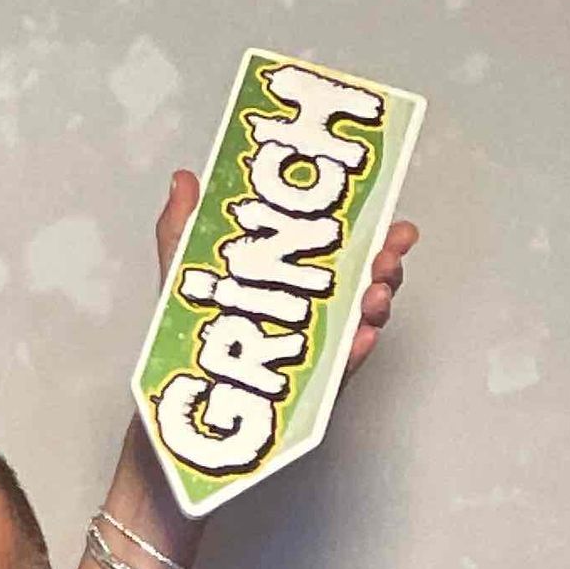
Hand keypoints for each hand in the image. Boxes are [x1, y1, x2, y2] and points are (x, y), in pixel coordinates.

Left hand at [152, 170, 418, 379]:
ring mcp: (313, 344)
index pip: (340, 244)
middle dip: (384, 262)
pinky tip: (361, 338)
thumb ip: (182, 223)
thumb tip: (183, 179)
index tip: (388, 214)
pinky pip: (337, 369)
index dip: (371, 227)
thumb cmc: (189, 325)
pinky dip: (353, 353)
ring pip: (359, 321)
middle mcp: (309, 305)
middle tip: (388, 251)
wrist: (181, 389)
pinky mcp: (307, 384)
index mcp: (290, 272)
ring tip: (375, 293)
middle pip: (361, 279)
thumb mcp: (183, 265)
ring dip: (377, 303)